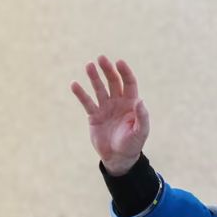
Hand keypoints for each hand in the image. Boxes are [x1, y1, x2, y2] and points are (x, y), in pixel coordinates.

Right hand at [69, 56, 149, 174]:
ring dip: (94, 77)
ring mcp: (106, 108)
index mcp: (131, 104)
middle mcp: (118, 102)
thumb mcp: (140, 131)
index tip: (119, 62)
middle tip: (101, 58)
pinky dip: (81, 94)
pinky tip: (74, 84)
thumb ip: (142, 116)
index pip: (129, 83)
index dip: (124, 72)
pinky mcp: (94, 116)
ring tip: (89, 65)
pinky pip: (87, 102)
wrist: (119, 157)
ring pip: (99, 89)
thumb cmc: (133, 144)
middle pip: (113, 82)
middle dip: (108, 70)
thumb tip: (140, 100)